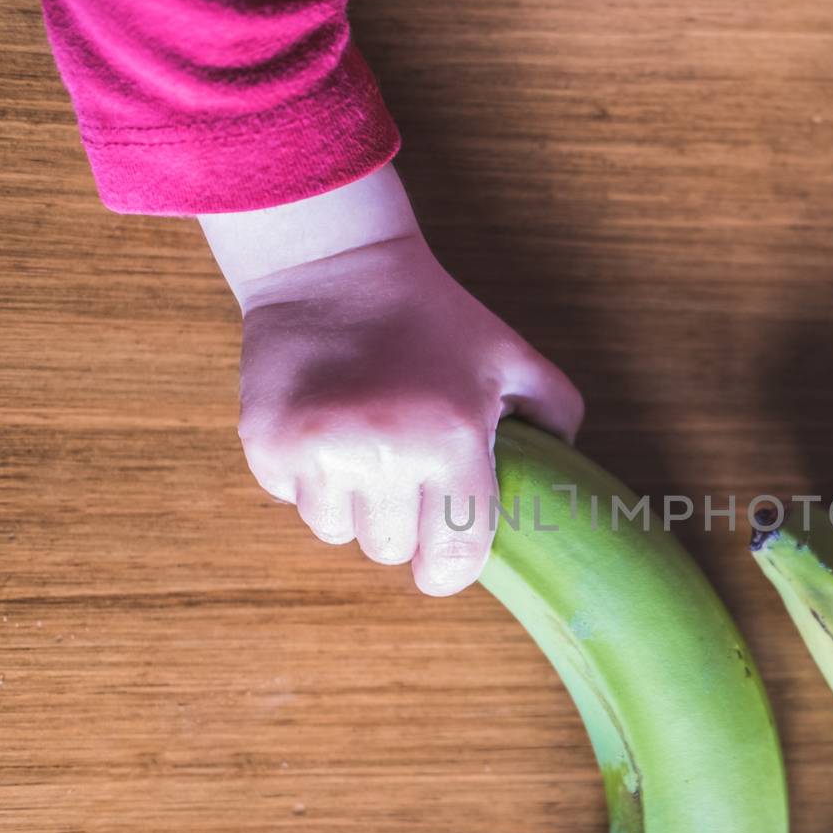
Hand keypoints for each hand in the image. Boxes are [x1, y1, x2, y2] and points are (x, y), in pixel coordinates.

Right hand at [200, 167, 582, 595]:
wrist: (337, 264)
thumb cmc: (434, 318)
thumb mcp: (513, 358)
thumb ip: (556, 418)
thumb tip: (565, 482)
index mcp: (454, 440)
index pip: (454, 558)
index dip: (450, 569)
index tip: (444, 560)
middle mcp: (385, 452)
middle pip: (391, 551)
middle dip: (401, 525)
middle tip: (405, 472)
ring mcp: (318, 450)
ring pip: (337, 531)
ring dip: (351, 504)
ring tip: (363, 443)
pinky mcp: (267, 443)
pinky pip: (292, 500)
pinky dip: (307, 478)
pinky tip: (324, 427)